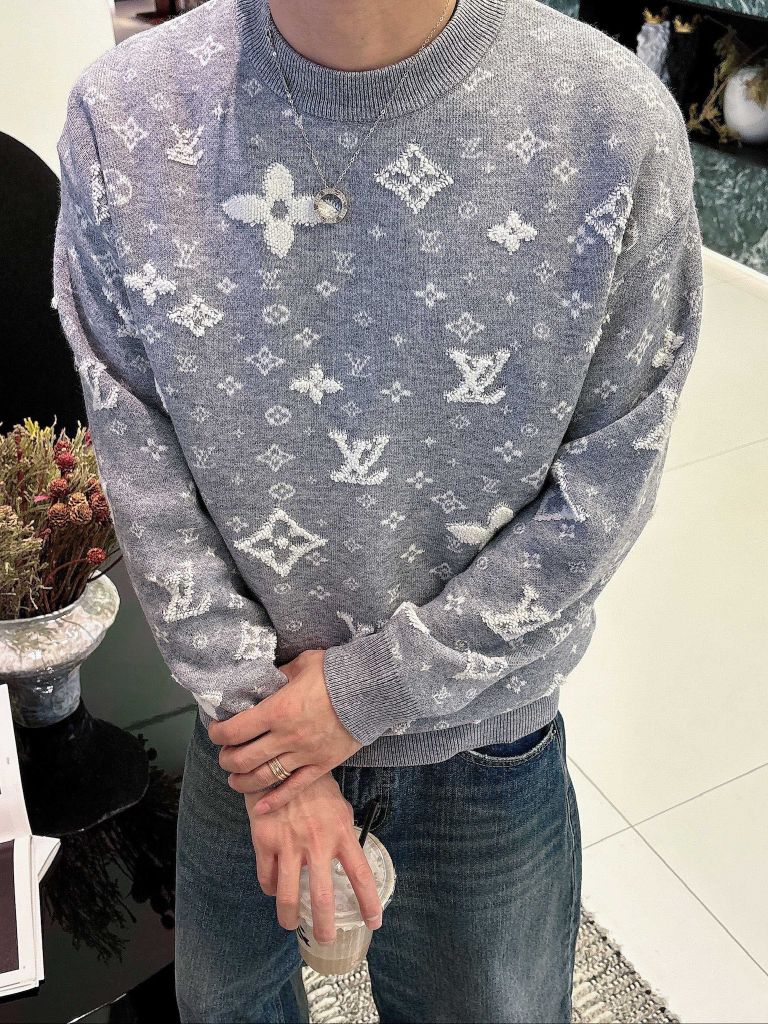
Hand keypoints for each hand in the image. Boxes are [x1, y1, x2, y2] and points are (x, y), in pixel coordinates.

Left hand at [208, 649, 362, 813]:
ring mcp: (304, 754)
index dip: (218, 733)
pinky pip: (294, 788)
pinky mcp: (321, 765)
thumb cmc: (335, 672)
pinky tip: (261, 807)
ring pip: (263, 777)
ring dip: (242, 781)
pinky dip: (275, 800)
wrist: (371, 689)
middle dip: (226, 759)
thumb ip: (278, 676)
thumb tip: (264, 681)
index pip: (234, 730)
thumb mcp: (300, 665)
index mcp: (276, 711)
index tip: (216, 731)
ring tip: (235, 779)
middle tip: (224, 755)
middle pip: (243, 759)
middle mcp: (286, 737)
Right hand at [245, 772, 382, 943]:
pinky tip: (274, 890)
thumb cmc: (313, 786)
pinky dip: (271, 890)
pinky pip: (267, 879)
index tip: (374, 922)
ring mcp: (289, 843)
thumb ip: (343, 832)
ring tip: (293, 925)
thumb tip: (349, 855)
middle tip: (326, 938)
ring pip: (288, 896)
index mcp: (341, 833)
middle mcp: (317, 842)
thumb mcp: (338, 806)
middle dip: (324, 926)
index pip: (360, 875)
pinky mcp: (264, 841)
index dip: (368, 902)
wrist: (279, 763)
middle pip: (323, 897)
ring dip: (290, 918)